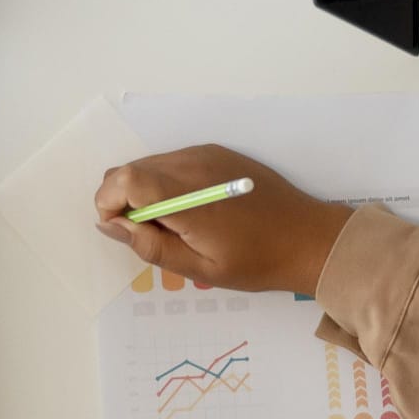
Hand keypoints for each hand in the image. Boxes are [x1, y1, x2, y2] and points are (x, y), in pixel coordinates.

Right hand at [92, 147, 349, 296]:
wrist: (309, 238)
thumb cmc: (257, 261)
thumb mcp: (200, 266)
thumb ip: (150, 245)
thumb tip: (111, 225)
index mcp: (186, 196)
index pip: (123, 179)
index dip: (109, 202)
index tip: (123, 229)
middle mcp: (192, 164)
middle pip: (130, 168)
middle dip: (123, 199)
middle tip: (150, 233)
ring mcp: (205, 154)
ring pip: (150, 163)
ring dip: (145, 191)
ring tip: (176, 225)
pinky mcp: (217, 152)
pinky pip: (174, 161)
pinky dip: (167, 182)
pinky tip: (192, 209)